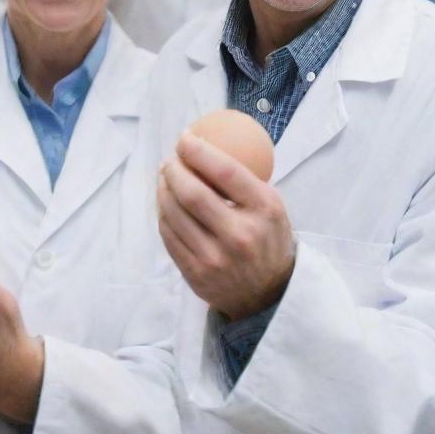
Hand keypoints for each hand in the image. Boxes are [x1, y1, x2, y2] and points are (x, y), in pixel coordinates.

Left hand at [158, 131, 294, 320]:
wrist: (268, 294)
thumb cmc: (267, 238)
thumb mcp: (271, 205)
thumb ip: (243, 178)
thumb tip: (205, 143)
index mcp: (264, 210)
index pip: (225, 172)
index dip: (199, 151)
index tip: (184, 138)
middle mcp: (240, 235)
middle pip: (193, 193)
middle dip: (173, 170)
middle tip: (169, 160)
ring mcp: (216, 258)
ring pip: (175, 214)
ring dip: (163, 190)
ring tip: (164, 178)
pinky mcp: (196, 274)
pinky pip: (169, 236)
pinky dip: (163, 215)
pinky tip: (165, 204)